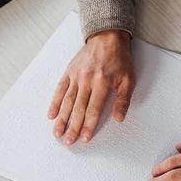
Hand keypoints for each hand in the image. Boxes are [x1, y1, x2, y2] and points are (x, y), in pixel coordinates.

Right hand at [47, 29, 134, 145]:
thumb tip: (119, 118)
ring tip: (57, 133)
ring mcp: (76, 76)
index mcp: (103, 83)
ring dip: (61, 119)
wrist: (107, 38)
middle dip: (72, 127)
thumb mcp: (129, 79)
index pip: (94, 110)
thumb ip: (123, 99)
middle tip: (68, 142)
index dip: (88, 126)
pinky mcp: (69, 71)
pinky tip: (51, 115)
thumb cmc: (120, 60)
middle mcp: (87, 80)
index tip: (84, 139)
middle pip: (78, 109)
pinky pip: (60, 89)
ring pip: (67, 101)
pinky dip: (55, 103)